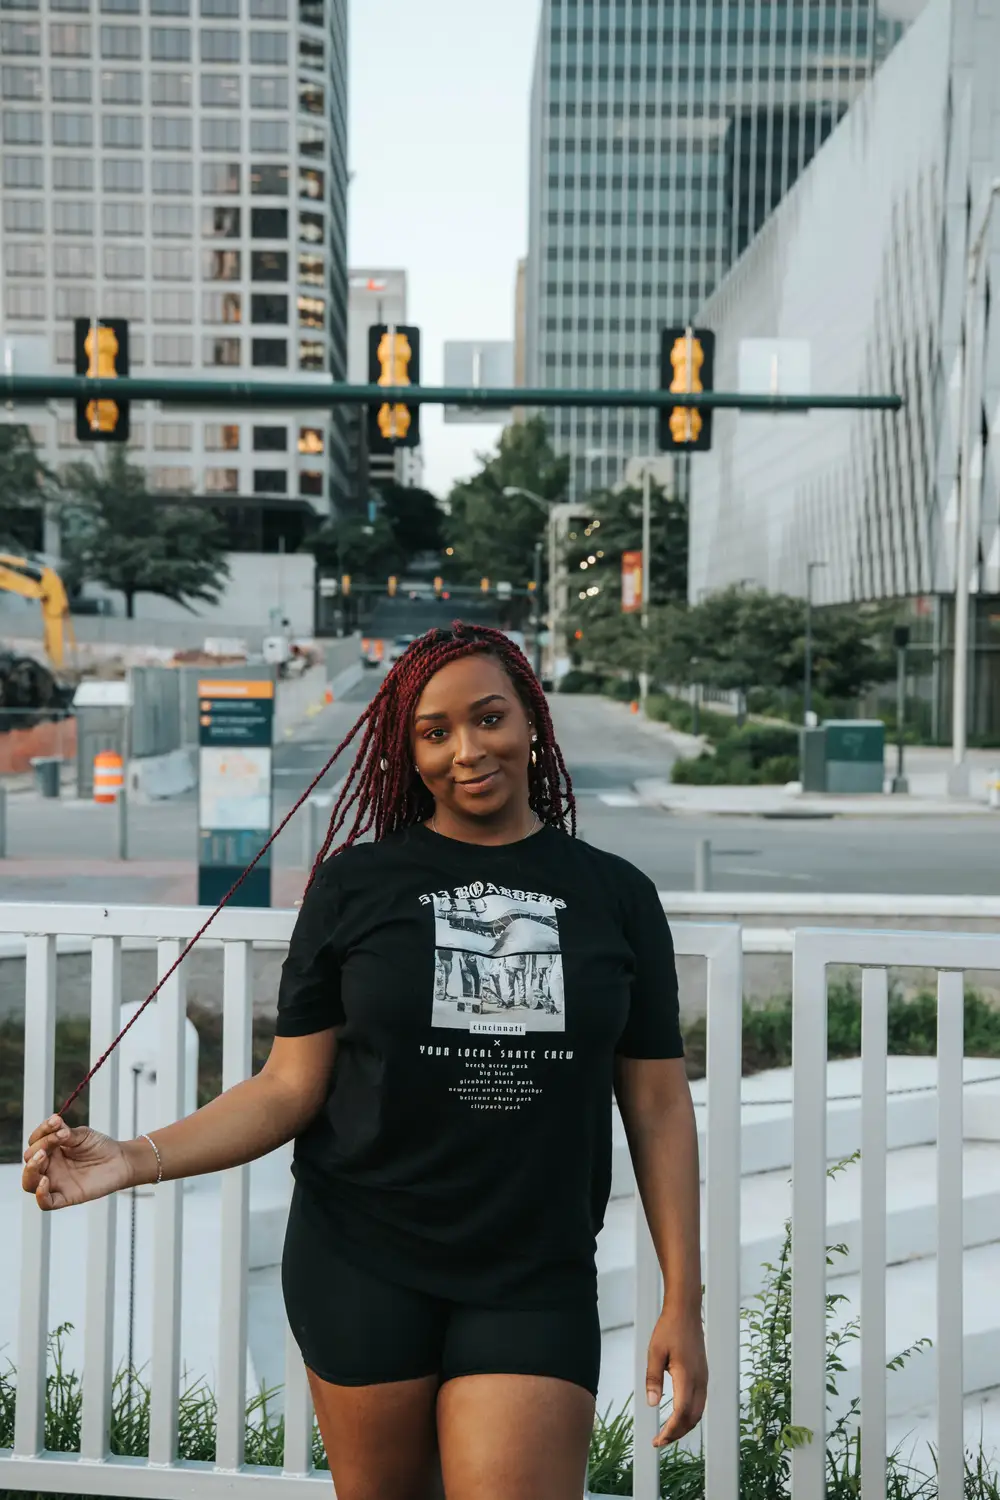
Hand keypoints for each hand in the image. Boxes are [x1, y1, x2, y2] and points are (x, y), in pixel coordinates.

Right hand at [22, 1115, 136, 1210]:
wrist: (121, 1160)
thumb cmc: (100, 1147)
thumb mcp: (83, 1135)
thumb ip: (66, 1133)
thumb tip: (54, 1124)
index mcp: (51, 1150)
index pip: (35, 1142)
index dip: (42, 1131)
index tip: (57, 1121)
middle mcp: (49, 1167)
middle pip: (29, 1161)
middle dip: (37, 1148)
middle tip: (54, 1140)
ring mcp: (56, 1182)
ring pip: (29, 1183)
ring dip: (31, 1170)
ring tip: (42, 1156)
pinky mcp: (65, 1197)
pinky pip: (45, 1203)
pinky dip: (40, 1195)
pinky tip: (45, 1181)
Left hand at [645, 1305, 707, 1446]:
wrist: (686, 1311)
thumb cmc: (668, 1329)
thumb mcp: (654, 1352)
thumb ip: (653, 1379)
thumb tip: (651, 1404)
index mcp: (686, 1375)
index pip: (681, 1413)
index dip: (670, 1430)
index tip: (658, 1440)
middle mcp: (699, 1380)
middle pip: (692, 1418)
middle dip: (677, 1433)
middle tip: (660, 1441)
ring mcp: (704, 1378)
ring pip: (699, 1412)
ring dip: (684, 1426)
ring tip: (668, 1433)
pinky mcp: (703, 1375)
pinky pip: (700, 1403)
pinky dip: (690, 1416)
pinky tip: (678, 1416)